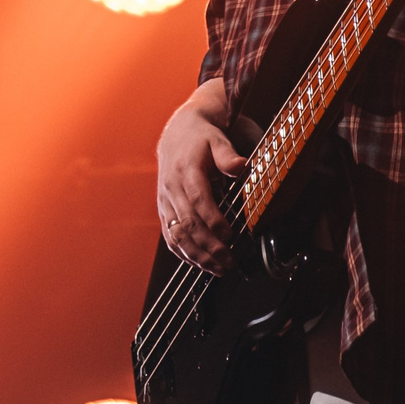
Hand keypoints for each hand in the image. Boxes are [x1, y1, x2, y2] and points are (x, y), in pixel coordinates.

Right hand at [155, 80, 244, 273]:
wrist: (177, 134)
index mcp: (185, 170)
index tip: (230, 236)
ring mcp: (165, 201)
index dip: (213, 220)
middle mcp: (171, 187)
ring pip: (177, 234)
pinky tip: (200, 264)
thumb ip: (227, 155)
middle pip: (187, 222)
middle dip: (208, 246)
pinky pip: (170, 236)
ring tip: (218, 269)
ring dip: (197, 255)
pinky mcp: (164, 210)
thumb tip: (240, 166)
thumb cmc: (202, 139)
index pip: (198, 199)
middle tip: (229, 261)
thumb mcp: (217, 140)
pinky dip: (183, 253)